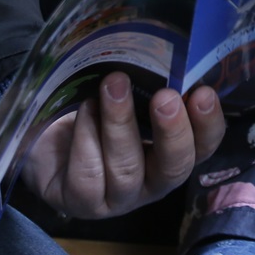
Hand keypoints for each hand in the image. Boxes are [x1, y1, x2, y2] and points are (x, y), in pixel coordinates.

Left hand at [20, 75, 225, 218]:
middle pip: (174, 168)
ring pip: (127, 171)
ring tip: (115, 84)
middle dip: (172, 132)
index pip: (203, 146)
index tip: (203, 92)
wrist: (46, 131)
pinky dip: (86, 139)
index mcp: (172, 153)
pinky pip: (87, 177)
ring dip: (121, 125)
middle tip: (164, 97)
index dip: (208, 124)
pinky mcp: (82, 203)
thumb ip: (149, 82)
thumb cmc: (98, 107)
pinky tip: (85, 109)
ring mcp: (118, 198)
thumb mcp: (129, 93)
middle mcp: (152, 181)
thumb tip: (165, 51)